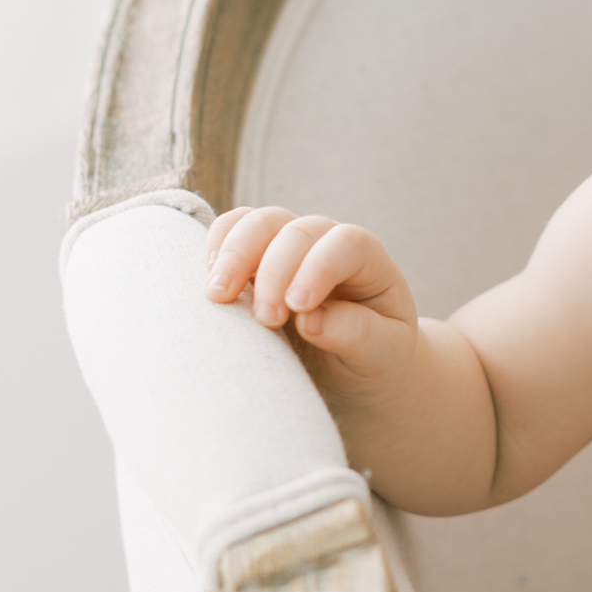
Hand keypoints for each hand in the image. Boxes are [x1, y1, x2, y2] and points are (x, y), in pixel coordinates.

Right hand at [204, 206, 419, 401]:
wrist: (354, 368)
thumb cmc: (375, 358)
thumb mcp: (382, 353)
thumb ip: (357, 334)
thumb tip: (310, 320)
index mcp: (369, 260)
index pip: (345, 244)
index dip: (318, 268)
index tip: (297, 308)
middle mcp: (327, 243)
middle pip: (296, 231)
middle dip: (273, 272)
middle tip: (263, 319)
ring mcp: (289, 245)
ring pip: (259, 223)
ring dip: (234, 255)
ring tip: (217, 296)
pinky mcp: (256, 257)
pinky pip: (232, 231)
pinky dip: (216, 248)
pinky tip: (209, 281)